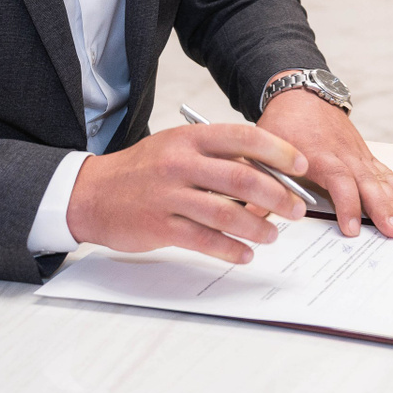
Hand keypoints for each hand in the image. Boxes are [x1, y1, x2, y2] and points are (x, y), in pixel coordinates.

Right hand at [63, 124, 309, 264]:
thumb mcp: (177, 148)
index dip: (278, 151)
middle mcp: (180, 163)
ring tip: (274, 236)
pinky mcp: (159, 225)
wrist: (91, 193)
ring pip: (225, 213)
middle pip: (241, 178)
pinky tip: (245, 254)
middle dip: (278, 196)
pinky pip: (203, 240)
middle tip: (297, 210)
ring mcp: (168, 195)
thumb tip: (266, 170)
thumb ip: (216, 156)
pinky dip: (229, 249)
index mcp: (189, 138)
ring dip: (257, 227)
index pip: (243, 138)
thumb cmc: (143, 170)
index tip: (301, 165)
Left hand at [258, 88, 392, 237]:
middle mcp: (344, 154)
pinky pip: (384, 171)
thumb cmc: (283, 122)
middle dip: (382, 208)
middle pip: (367, 183)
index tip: (352, 228)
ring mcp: (357, 153)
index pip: (339, 182)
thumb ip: (262, 181)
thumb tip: (252, 213)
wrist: (301, 93)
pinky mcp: (364, 153)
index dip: (347, 205)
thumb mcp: (264, 149)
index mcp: (320, 155)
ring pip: (379, 179)